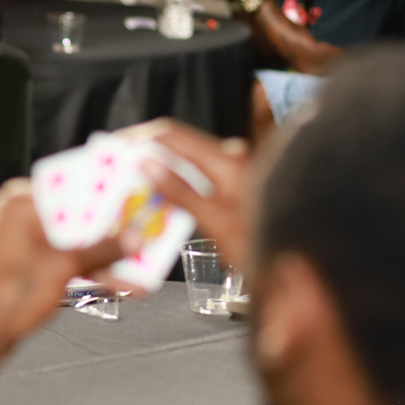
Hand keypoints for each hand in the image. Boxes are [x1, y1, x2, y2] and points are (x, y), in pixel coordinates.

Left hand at [0, 180, 129, 385]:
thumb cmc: (5, 297)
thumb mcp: (65, 268)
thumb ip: (102, 250)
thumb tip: (129, 239)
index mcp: (20, 201)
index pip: (74, 187)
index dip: (106, 198)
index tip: (131, 204)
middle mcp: (17, 212)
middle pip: (76, 214)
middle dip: (108, 231)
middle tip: (137, 234)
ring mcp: (21, 235)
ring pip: (72, 238)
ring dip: (101, 254)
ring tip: (132, 263)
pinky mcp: (27, 257)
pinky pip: (62, 254)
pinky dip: (84, 266)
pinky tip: (114, 277)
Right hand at [124, 119, 252, 269]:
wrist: (287, 269)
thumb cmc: (257, 248)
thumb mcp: (213, 223)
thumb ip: (181, 191)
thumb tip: (148, 164)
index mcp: (227, 162)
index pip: (173, 136)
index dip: (142, 137)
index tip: (116, 145)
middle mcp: (232, 159)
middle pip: (178, 142)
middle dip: (146, 149)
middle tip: (117, 162)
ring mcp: (233, 170)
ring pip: (185, 158)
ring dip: (157, 164)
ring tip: (132, 177)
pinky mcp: (232, 185)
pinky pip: (194, 173)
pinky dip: (173, 178)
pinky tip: (159, 192)